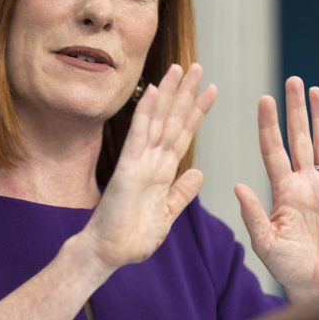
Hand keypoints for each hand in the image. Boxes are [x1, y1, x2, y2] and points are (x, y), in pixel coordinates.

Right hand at [81, 63, 216, 270]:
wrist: (108, 253)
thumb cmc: (133, 236)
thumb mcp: (167, 214)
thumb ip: (182, 192)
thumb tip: (199, 172)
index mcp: (161, 170)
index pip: (183, 134)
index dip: (197, 112)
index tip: (210, 90)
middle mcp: (151, 160)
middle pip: (172, 120)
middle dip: (185, 93)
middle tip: (197, 66)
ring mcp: (138, 161)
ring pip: (157, 120)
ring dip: (169, 94)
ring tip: (181, 69)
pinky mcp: (127, 168)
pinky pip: (139, 135)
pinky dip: (146, 112)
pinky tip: (153, 90)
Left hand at [234, 76, 318, 301]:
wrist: (317, 283)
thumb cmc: (286, 264)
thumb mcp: (265, 242)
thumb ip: (252, 214)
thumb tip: (236, 185)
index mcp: (283, 189)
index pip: (273, 148)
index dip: (269, 124)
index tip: (264, 99)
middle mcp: (304, 181)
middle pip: (299, 138)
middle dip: (296, 110)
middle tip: (293, 80)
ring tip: (316, 91)